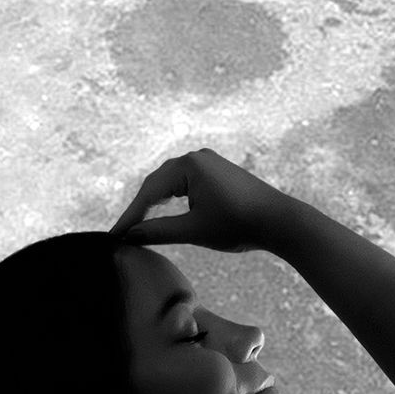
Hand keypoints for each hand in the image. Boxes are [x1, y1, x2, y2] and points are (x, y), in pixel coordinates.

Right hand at [110, 148, 289, 254]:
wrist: (279, 221)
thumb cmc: (238, 225)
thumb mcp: (194, 230)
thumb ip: (159, 232)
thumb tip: (131, 236)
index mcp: (189, 165)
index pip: (149, 192)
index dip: (131, 215)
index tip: (115, 235)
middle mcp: (197, 157)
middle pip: (157, 183)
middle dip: (140, 208)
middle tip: (122, 232)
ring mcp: (208, 163)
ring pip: (171, 183)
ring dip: (154, 203)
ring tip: (137, 224)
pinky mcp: (217, 173)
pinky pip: (186, 184)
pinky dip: (171, 199)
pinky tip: (163, 212)